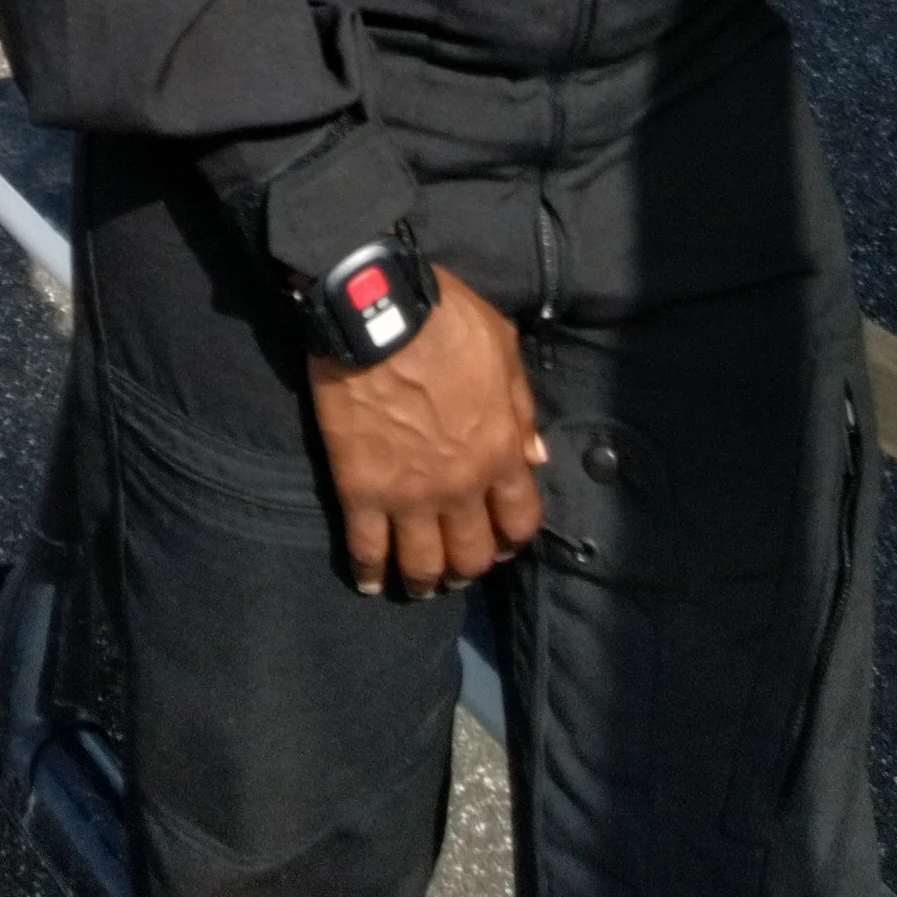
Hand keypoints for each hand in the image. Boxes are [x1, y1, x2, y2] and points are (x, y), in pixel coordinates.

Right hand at [308, 268, 546, 597]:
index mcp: (499, 452)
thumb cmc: (446, 321)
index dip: (513, 538)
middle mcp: (460, 487)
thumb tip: (536, 456)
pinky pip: (366, 548)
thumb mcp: (503, 350)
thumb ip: (521, 407)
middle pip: (472, 555)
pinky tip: (370, 581)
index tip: (502, 540)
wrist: (377, 312)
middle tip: (458, 567)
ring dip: (425, 581)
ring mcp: (408, 495)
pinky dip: (369, 571)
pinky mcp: (361, 490)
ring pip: (423, 565)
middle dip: (469, 567)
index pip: (519, 521)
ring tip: (419, 584)